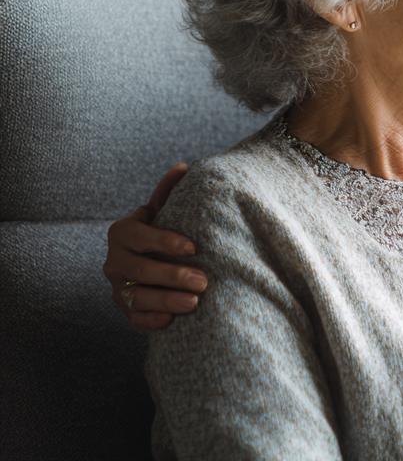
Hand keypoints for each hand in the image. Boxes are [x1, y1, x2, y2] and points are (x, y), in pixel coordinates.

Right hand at [102, 162, 206, 330]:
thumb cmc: (161, 230)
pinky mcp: (124, 309)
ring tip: (195, 303)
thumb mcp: (163, 211)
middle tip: (204, 281)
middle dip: (172, 276)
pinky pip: (133, 319)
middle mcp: (114, 261)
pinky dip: (151, 321)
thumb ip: (170, 192)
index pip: (139, 237)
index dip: (165, 242)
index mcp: (122, 232)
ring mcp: (117, 287)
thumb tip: (184, 166)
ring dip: (166, 301)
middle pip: (139, 270)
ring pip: (137, 297)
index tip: (194, 248)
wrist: (147, 258)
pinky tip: (172, 321)